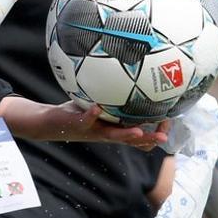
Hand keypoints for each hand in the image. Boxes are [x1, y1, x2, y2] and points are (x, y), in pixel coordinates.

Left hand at [0, 97, 168, 149]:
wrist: (49, 124)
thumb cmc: (77, 113)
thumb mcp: (100, 106)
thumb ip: (116, 98)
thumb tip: (134, 76)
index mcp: (114, 130)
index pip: (140, 139)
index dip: (155, 135)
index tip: (168, 124)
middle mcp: (106, 134)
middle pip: (132, 141)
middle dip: (148, 139)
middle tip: (163, 136)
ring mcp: (92, 131)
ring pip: (112, 136)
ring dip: (126, 134)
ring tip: (139, 130)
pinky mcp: (77, 125)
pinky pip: (85, 121)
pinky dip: (92, 115)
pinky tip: (98, 108)